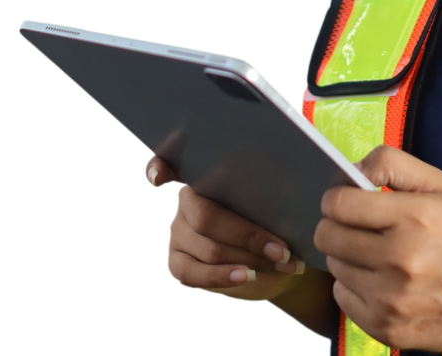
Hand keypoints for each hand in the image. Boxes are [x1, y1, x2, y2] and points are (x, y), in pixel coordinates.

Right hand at [145, 154, 310, 301]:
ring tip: (283, 265)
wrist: (275, 260)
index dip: (160, 166)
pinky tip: (247, 276)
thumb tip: (282, 192)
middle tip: (282, 249)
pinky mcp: (176, 262)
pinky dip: (226, 276)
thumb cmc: (274, 222)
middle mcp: (187, 202)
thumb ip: (264, 195)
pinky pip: (195, 273)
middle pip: (208, 218)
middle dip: (250, 236)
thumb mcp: (272, 204)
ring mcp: (178, 232)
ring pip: (211, 249)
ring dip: (251, 260)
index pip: (173, 165)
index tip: (157, 176)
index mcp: (208, 177)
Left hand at [315, 144, 441, 353]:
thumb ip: (394, 165)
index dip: (336, 197)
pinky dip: (355, 287)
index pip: (340, 204)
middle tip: (358, 227)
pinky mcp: (385, 328)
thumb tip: (352, 170)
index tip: (344, 200)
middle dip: (336, 226)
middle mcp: (402, 260)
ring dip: (348, 257)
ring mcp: (392, 299)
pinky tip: (381, 281)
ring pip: (334, 267)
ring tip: (378, 255)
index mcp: (416, 218)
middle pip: (327, 236)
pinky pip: (342, 298)